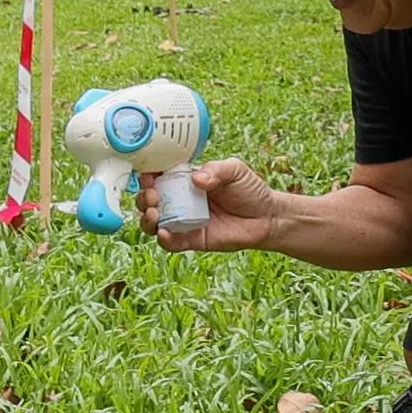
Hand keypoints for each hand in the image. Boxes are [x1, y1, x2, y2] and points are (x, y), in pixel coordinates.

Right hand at [156, 155, 291, 253]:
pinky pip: (171, 243)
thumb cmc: (249, 190)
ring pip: (154, 223)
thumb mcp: (235, 170)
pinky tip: (164, 233)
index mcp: (186, 180)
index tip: (148, 174)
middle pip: (151, 201)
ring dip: (147, 219)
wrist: (266, 217)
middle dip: (145, 198)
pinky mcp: (192, 240)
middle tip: (153, 196)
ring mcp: (184, 221)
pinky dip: (164, 240)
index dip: (149, 175)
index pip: (160, 176)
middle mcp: (181, 201)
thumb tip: (196, 179)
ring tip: (155, 214)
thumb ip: (216, 170)